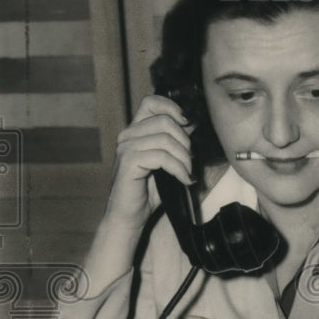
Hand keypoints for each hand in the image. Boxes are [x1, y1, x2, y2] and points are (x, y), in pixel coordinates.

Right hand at [105, 95, 194, 231]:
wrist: (130, 216)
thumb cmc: (148, 191)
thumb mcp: (166, 161)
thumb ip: (175, 142)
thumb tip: (193, 124)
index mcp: (136, 131)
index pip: (152, 102)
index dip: (173, 108)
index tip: (188, 124)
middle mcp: (128, 135)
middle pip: (165, 121)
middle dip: (185, 142)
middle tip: (191, 162)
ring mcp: (126, 147)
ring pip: (165, 139)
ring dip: (184, 158)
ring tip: (188, 173)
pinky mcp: (128, 162)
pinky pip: (161, 157)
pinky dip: (178, 169)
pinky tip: (184, 179)